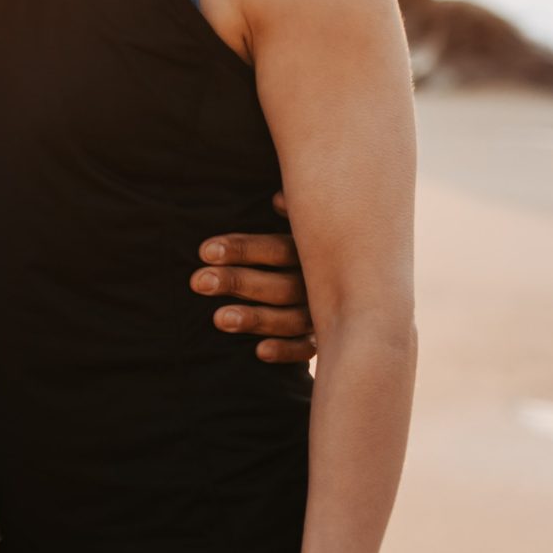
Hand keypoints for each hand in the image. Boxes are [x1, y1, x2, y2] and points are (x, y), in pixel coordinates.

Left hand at [194, 191, 317, 362]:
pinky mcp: (325, 338)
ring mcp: (325, 312)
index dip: (243, 249)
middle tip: (199, 282)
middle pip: (281, 285)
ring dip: (256, 319)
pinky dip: (287, 351)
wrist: (354, 278)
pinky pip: (308, 348)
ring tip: (218, 319)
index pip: (278, 249)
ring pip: (292, 319)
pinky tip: (260, 352)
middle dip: (238, 282)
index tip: (205, 252)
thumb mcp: (304, 223)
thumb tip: (280, 199)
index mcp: (313, 250)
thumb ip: (293, 211)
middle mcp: (321, 283)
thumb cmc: (308, 244)